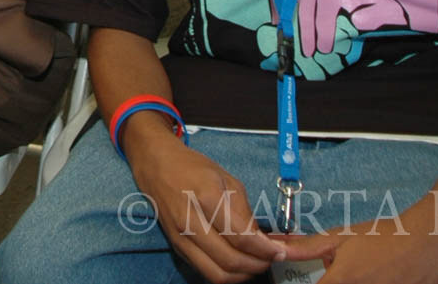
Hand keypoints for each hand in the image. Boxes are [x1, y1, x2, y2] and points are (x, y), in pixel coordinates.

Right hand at [130, 133, 290, 281]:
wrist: (156, 165)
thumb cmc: (193, 167)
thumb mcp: (226, 178)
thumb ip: (244, 210)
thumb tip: (261, 239)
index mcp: (206, 197)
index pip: (240, 236)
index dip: (264, 249)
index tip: (281, 251)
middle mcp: (190, 221)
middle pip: (229, 260)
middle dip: (257, 265)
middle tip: (272, 258)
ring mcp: (180, 238)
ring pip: (217, 274)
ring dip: (242, 275)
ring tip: (256, 263)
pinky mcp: (177, 247)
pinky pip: (205, 271)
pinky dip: (226, 274)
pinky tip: (238, 263)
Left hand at [278, 225, 437, 283]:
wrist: (427, 241)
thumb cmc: (383, 236)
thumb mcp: (342, 237)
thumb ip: (309, 247)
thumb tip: (281, 248)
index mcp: (341, 281)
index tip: (313, 279)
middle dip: (332, 283)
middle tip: (345, 272)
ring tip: (366, 273)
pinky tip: (378, 278)